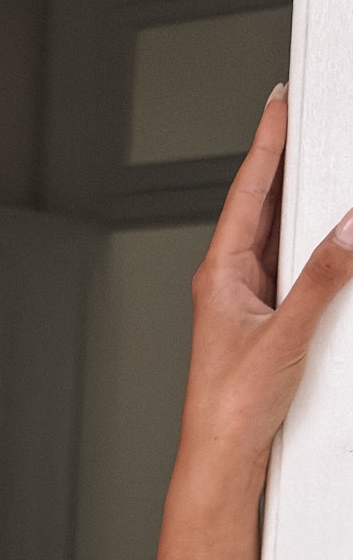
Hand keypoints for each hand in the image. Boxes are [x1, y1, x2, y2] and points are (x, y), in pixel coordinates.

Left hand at [179, 87, 352, 486]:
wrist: (223, 458)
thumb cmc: (230, 407)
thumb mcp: (286, 335)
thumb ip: (323, 279)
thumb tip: (352, 229)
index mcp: (220, 275)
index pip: (247, 192)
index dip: (266, 143)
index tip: (280, 101)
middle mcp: (230, 282)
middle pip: (265, 206)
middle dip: (290, 161)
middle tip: (311, 120)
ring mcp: (248, 300)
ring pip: (282, 235)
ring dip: (305, 202)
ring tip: (326, 164)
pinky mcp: (267, 321)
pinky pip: (295, 266)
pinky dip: (315, 245)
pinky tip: (333, 235)